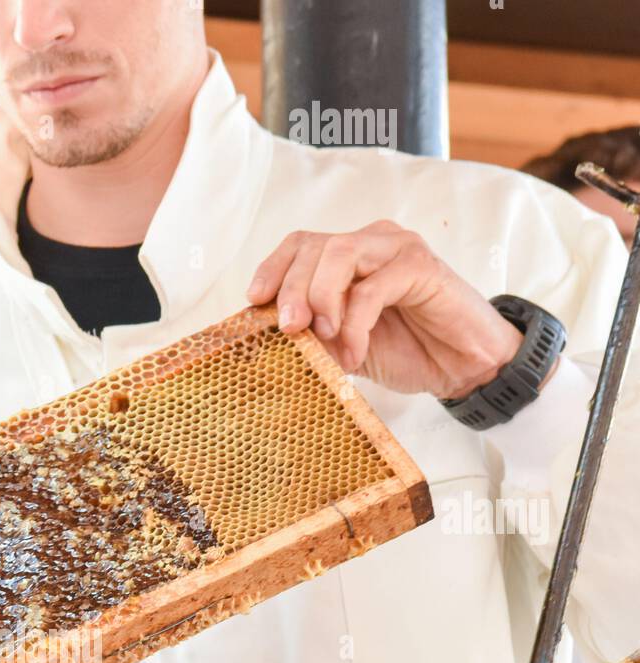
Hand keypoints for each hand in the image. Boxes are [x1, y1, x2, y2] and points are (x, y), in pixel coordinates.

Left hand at [248, 220, 523, 397]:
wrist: (461, 366)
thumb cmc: (405, 351)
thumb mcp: (344, 345)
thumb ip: (314, 333)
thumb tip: (273, 337)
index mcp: (349, 256)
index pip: (300, 243)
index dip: (273, 268)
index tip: (254, 301)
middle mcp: (372, 243)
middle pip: (314, 246)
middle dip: (292, 289)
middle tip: (289, 329)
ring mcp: (397, 250)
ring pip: (341, 254)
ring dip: (321, 298)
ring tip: (325, 338)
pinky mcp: (421, 267)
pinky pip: (373, 287)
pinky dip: (355, 323)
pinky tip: (355, 353)